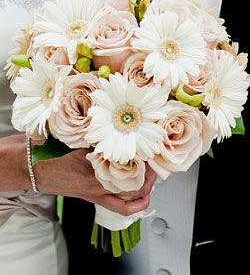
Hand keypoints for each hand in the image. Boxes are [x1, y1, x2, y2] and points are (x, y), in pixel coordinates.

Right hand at [35, 149, 151, 215]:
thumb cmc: (62, 160)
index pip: (128, 170)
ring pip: (129, 200)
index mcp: (97, 171)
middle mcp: (100, 186)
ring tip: (151, 182)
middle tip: (154, 169)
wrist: (46, 175)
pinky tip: (141, 198)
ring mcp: (99, 196)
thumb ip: (102, 147)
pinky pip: (120, 208)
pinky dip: (133, 205)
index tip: (149, 157)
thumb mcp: (83, 147)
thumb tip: (120, 139)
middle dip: (148, 179)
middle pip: (132, 187)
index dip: (143, 165)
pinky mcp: (96, 200)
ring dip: (143, 192)